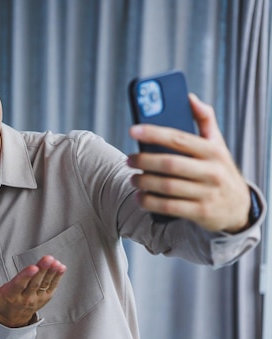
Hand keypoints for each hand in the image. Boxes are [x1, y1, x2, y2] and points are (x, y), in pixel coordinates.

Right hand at [0, 255, 65, 327]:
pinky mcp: (44, 298)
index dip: (26, 276)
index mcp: (11, 295)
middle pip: (35, 282)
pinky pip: (51, 286)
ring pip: (45, 284)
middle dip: (42, 270)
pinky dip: (57, 277)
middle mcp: (25, 298)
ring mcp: (36, 298)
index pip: (19, 285)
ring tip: (55, 261)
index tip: (33, 267)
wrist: (11, 322)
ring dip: (51, 272)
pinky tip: (61, 267)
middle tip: (48, 258)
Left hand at [127, 93, 250, 232]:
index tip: (132, 130)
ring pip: (166, 187)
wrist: (238, 207)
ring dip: (143, 182)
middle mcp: (212, 171)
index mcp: (213, 150)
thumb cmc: (219, 169)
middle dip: (144, 161)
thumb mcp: (217, 145)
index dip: (154, 133)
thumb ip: (204, 120)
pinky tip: (140, 197)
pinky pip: (168, 207)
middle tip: (128, 160)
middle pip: (169, 164)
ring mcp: (207, 193)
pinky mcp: (201, 213)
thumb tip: (189, 97)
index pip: (179, 138)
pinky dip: (149, 202)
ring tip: (132, 179)